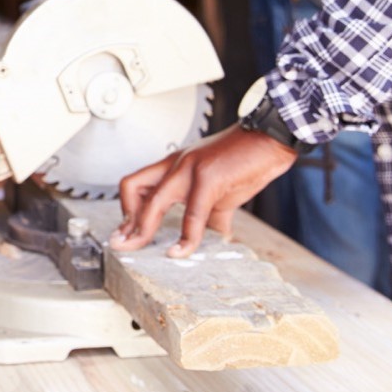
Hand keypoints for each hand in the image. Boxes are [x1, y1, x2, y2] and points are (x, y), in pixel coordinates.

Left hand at [110, 125, 297, 257]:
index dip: (128, 211)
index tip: (128, 233)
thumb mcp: (218, 189)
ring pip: (154, 201)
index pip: (135, 184)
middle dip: (126, 222)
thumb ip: (210, 215)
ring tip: (141, 250)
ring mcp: (189, 169)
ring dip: (144, 230)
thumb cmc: (244, 162)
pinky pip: (192, 213)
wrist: (269, 141)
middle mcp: (175, 164)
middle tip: (122, 245)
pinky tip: (182, 250)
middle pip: (133, 189)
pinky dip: (186, 237)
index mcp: (174, 165)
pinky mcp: (209, 177)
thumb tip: (211, 240)